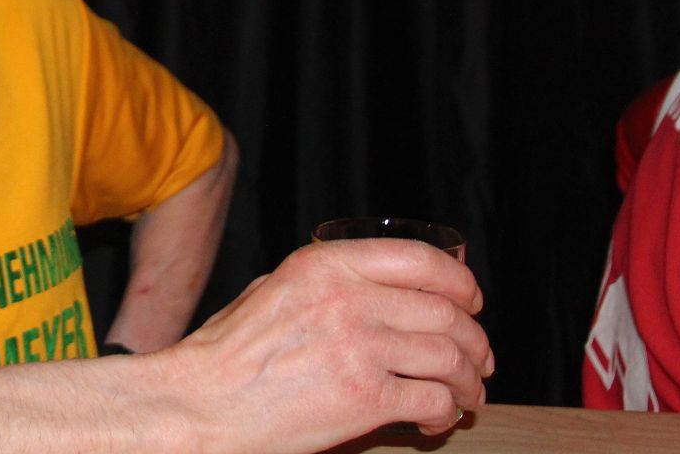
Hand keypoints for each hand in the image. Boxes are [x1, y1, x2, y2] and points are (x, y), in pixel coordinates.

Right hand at [139, 239, 492, 453]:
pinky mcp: (364, 399)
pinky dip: (447, 414)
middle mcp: (348, 299)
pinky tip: (436, 420)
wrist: (200, 403)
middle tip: (478, 360)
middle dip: (474, 341)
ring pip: (449, 359)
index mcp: (324, 265)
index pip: (420, 259)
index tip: (471, 301)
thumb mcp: (270, 289)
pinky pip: (434, 401)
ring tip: (467, 394)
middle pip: (445, 313)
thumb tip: (370, 284)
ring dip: (469, 381)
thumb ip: (322, 281)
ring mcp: (359, 348)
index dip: (459, 282)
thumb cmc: (225, 354)